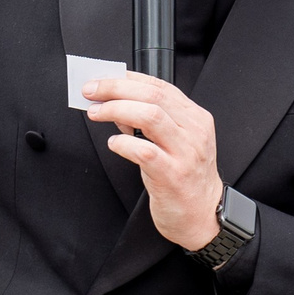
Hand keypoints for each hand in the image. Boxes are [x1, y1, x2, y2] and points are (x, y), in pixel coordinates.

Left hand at [79, 71, 223, 251]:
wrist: (202, 216)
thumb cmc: (184, 178)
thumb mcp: (176, 143)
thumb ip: (152, 122)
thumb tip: (116, 103)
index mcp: (195, 118)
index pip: (160, 86)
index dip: (127, 79)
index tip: (103, 79)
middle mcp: (194, 132)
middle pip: (153, 96)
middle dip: (116, 89)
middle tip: (91, 92)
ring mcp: (186, 153)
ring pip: (150, 116)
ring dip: (116, 110)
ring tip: (96, 113)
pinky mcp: (173, 175)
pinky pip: (144, 152)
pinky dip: (123, 143)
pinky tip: (114, 143)